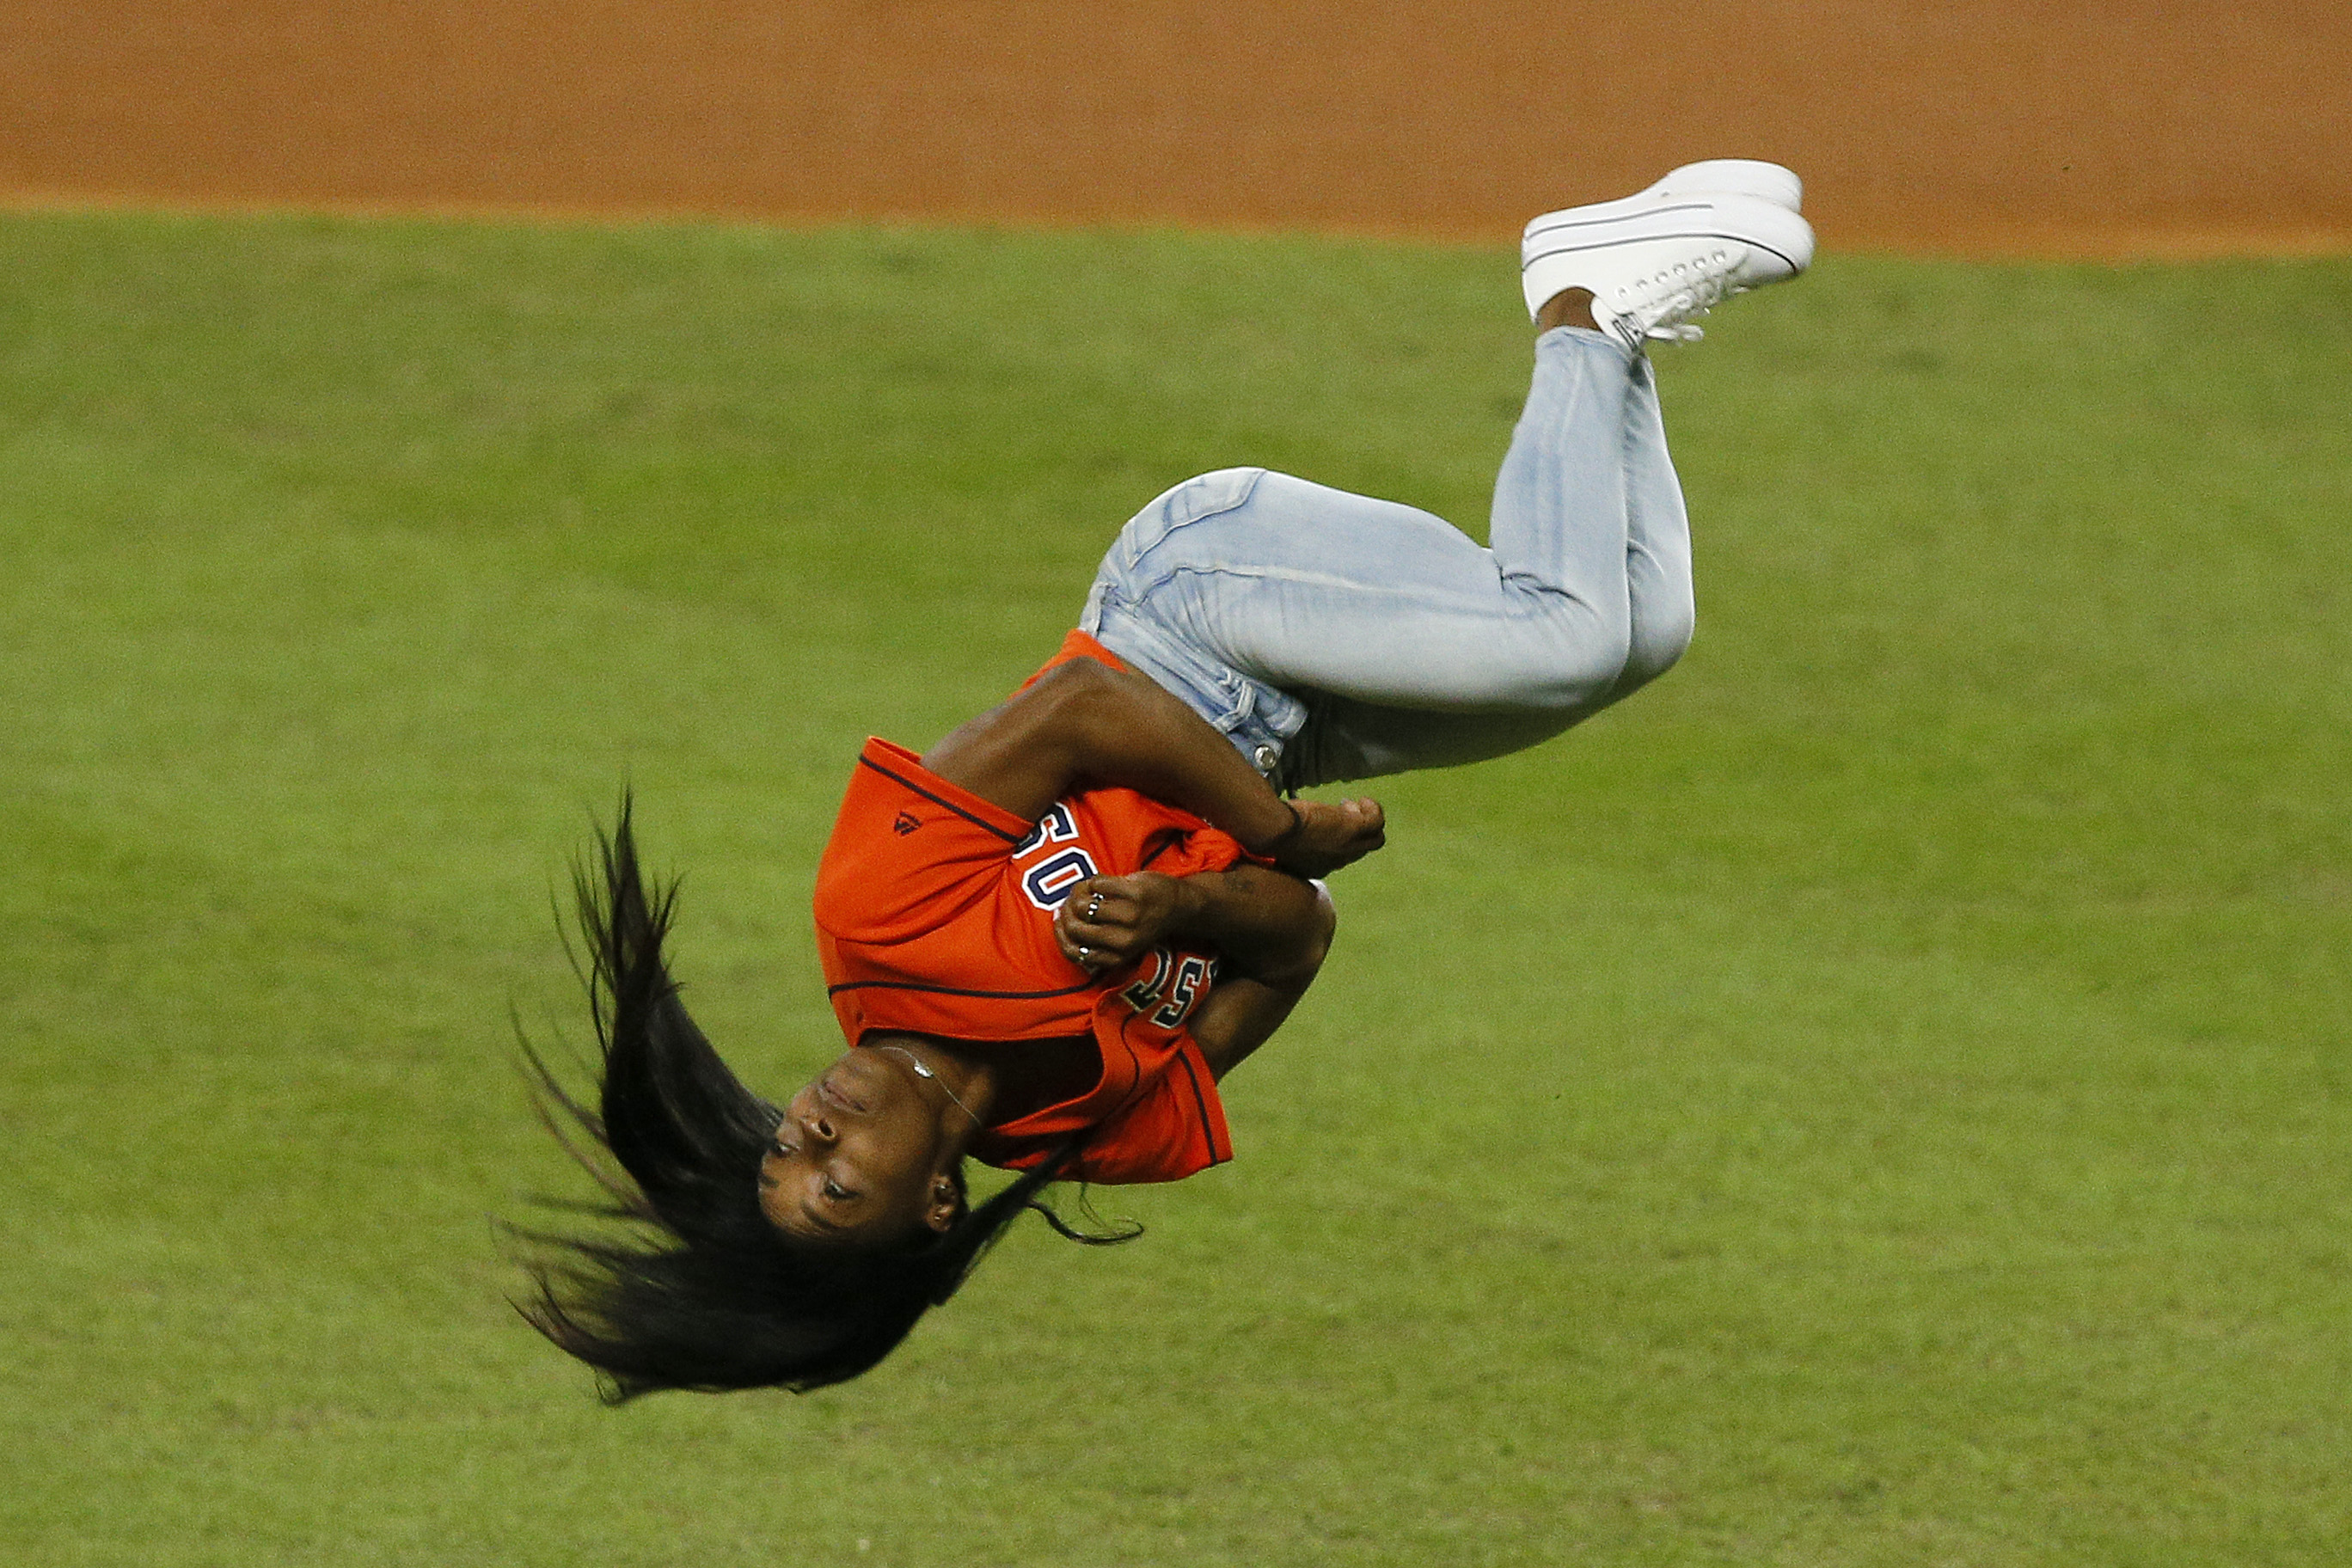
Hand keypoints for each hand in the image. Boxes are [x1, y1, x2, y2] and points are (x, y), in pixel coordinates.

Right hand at [1054, 873, 1183, 974]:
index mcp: (1119, 956)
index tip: (1061, 923)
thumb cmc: (1145, 924)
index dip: (1061, 937)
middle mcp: (1124, 939)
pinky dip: (1092, 882)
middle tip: (1068, 905)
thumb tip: (1067, 941)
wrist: (1178, 905)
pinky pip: (1096, 884)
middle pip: (1075, 929)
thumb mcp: (1126, 947)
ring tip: (1081, 893)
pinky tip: (1096, 884)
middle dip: (1065, 914)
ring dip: (1076, 896)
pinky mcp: (1134, 891)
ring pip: (1083, 906)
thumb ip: (1100, 950)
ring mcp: (1130, 914)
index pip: (1076, 953)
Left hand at [1267, 797, 1384, 877]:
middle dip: (1357, 830)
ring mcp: (1347, 846)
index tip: (1326, 825)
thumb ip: (1281, 842)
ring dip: (1367, 819)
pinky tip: (1362, 799)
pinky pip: (1377, 821)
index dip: (1336, 840)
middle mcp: (1336, 861)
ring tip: (1355, 804)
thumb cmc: (1267, 834)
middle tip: (1345, 811)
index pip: (1337, 858)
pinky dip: (1373, 809)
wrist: (1273, 832)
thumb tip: (1273, 828)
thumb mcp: (1277, 842)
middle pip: (1361, 850)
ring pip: (1375, 838)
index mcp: (1317, 867)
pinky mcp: (1353, 829)